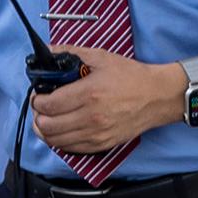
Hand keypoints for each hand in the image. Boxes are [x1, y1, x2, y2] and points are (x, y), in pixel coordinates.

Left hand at [31, 49, 183, 153]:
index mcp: (89, 94)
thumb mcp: (102, 57)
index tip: (38, 95)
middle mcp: (91, 117)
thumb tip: (49, 49)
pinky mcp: (103, 144)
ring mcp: (97, 133)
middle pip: (47, 126)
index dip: (37, 100)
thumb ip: (72, 52)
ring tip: (47, 119)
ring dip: (45, 131)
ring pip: (55, 140)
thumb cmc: (133, 77)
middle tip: (40, 108)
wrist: (160, 96)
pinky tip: (61, 130)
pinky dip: (60, 141)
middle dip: (38, 116)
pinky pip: (71, 149)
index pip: (48, 105)